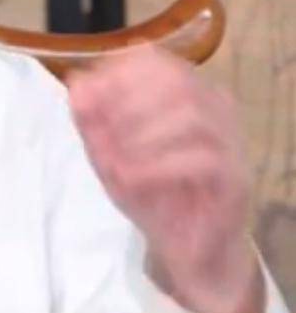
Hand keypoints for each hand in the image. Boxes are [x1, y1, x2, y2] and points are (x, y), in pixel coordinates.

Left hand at [64, 45, 263, 312]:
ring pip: (191, 114)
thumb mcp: (111, 159)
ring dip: (142, 135)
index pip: (156, 61)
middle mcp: (215, 110)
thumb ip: (93, 125)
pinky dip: (157, 165)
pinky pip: (202, 158)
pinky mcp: (234, 178)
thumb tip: (76, 84)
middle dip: (127, 104)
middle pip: (176, 80)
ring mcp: (230, 142)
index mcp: (186, 96)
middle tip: (100, 134)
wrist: (189, 252)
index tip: (87, 98)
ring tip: (115, 162)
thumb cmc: (155, 198)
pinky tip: (131, 179)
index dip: (117, 74)